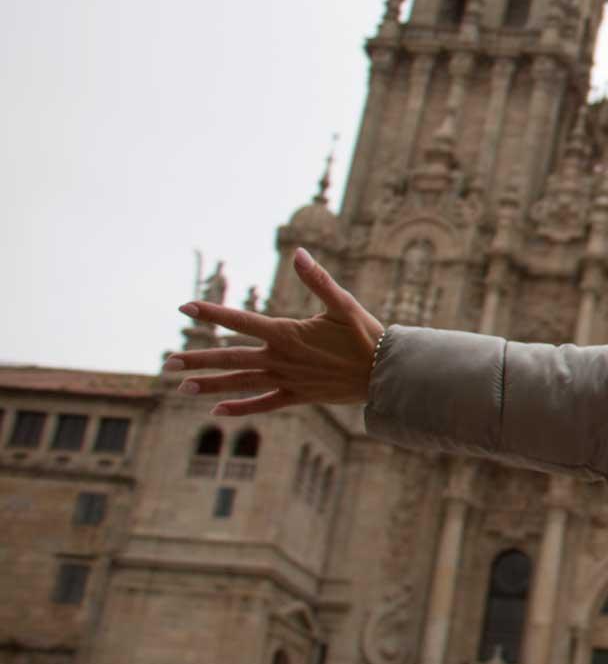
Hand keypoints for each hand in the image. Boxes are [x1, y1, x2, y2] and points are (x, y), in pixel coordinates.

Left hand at [163, 248, 383, 416]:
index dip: (211, 312)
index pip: (239, 321)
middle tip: (168, 362)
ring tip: (182, 386)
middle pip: (230, 358)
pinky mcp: (297, 396)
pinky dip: (240, 408)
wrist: (383, 373)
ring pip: (241, 383)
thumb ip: (317, 279)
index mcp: (286, 333)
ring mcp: (286, 380)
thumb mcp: (342, 303)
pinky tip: (217, 411)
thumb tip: (298, 252)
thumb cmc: (365, 336)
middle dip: (197, 359)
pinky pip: (263, 404)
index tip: (185, 307)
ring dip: (210, 385)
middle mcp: (280, 359)